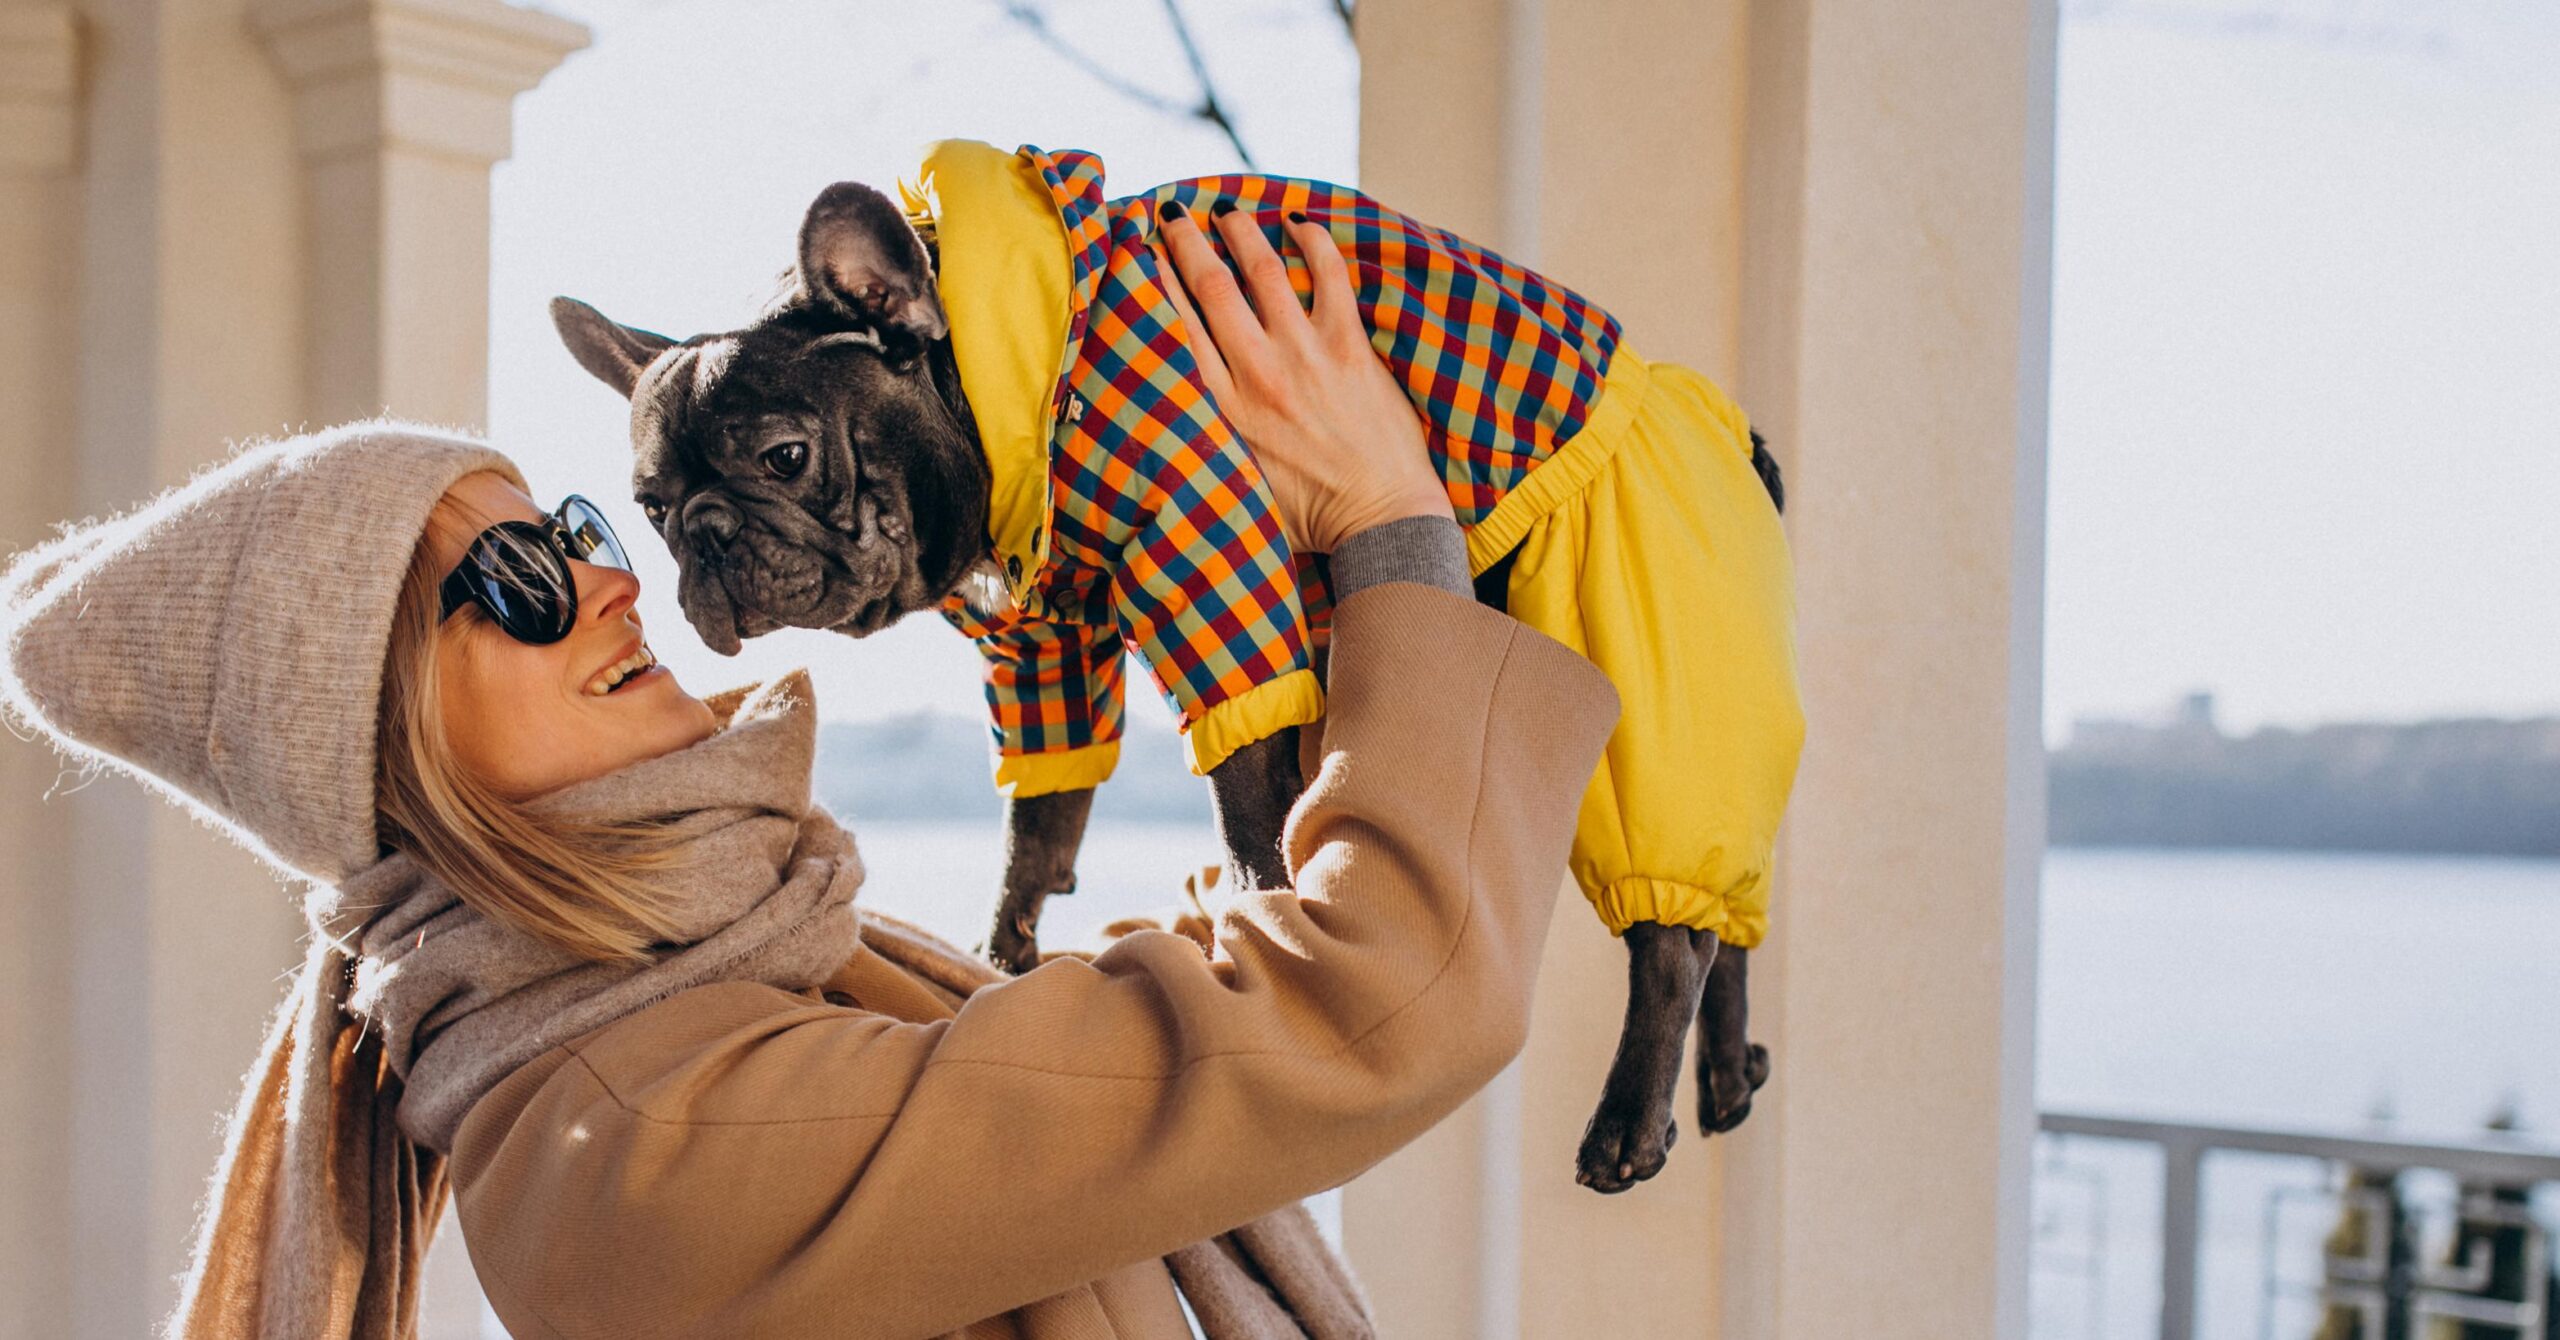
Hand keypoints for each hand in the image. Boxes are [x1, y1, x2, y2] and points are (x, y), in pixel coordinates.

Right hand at [1153, 202, 1452, 553]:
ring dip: (1241, 232)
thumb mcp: (1238, 485)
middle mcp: (1258, 374)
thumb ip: (1209, 444)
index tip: (1142, 252)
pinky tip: (1299, 221)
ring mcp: (1306, 355)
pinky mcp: (1350, 348)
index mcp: (1224, 410)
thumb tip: (1176, 421)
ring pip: (1263, 270)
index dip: (1156, 281)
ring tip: (1227, 210)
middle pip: (1211, 287)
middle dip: (1187, 241)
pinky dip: (1313, 241)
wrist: (1380, 523)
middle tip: (1173, 214)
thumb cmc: (1311, 519)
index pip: (1178, 327)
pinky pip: (1329, 276)